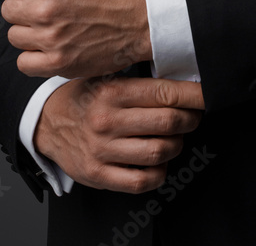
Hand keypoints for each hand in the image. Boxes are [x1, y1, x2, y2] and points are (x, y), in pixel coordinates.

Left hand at [0, 0, 151, 77]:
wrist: (138, 19)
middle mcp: (46, 9)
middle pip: (7, 9)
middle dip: (24, 6)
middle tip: (49, 7)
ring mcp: (51, 39)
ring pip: (14, 36)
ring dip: (28, 31)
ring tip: (52, 26)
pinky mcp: (58, 64)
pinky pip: (23, 63)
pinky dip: (33, 57)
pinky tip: (50, 46)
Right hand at [34, 76, 204, 192]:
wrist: (48, 124)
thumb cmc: (86, 97)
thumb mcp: (106, 76)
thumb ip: (139, 78)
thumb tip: (182, 75)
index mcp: (112, 91)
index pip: (165, 93)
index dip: (194, 95)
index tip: (207, 94)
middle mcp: (107, 120)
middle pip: (168, 122)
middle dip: (190, 119)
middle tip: (193, 116)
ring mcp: (102, 150)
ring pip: (160, 152)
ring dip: (177, 145)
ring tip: (174, 137)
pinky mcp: (99, 175)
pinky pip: (143, 180)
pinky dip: (160, 172)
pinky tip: (158, 161)